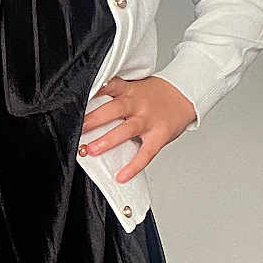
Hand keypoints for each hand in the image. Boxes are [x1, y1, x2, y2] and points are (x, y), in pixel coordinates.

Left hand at [79, 75, 196, 180]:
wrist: (186, 94)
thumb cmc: (156, 94)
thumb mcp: (135, 86)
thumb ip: (116, 94)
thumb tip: (88, 104)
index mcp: (129, 90)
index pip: (109, 86)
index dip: (94, 91)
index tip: (77, 98)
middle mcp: (137, 104)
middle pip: (114, 109)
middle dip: (93, 119)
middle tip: (77, 128)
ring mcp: (148, 120)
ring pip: (126, 129)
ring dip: (107, 140)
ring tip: (91, 150)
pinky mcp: (159, 136)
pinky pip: (145, 153)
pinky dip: (133, 166)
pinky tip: (121, 176)